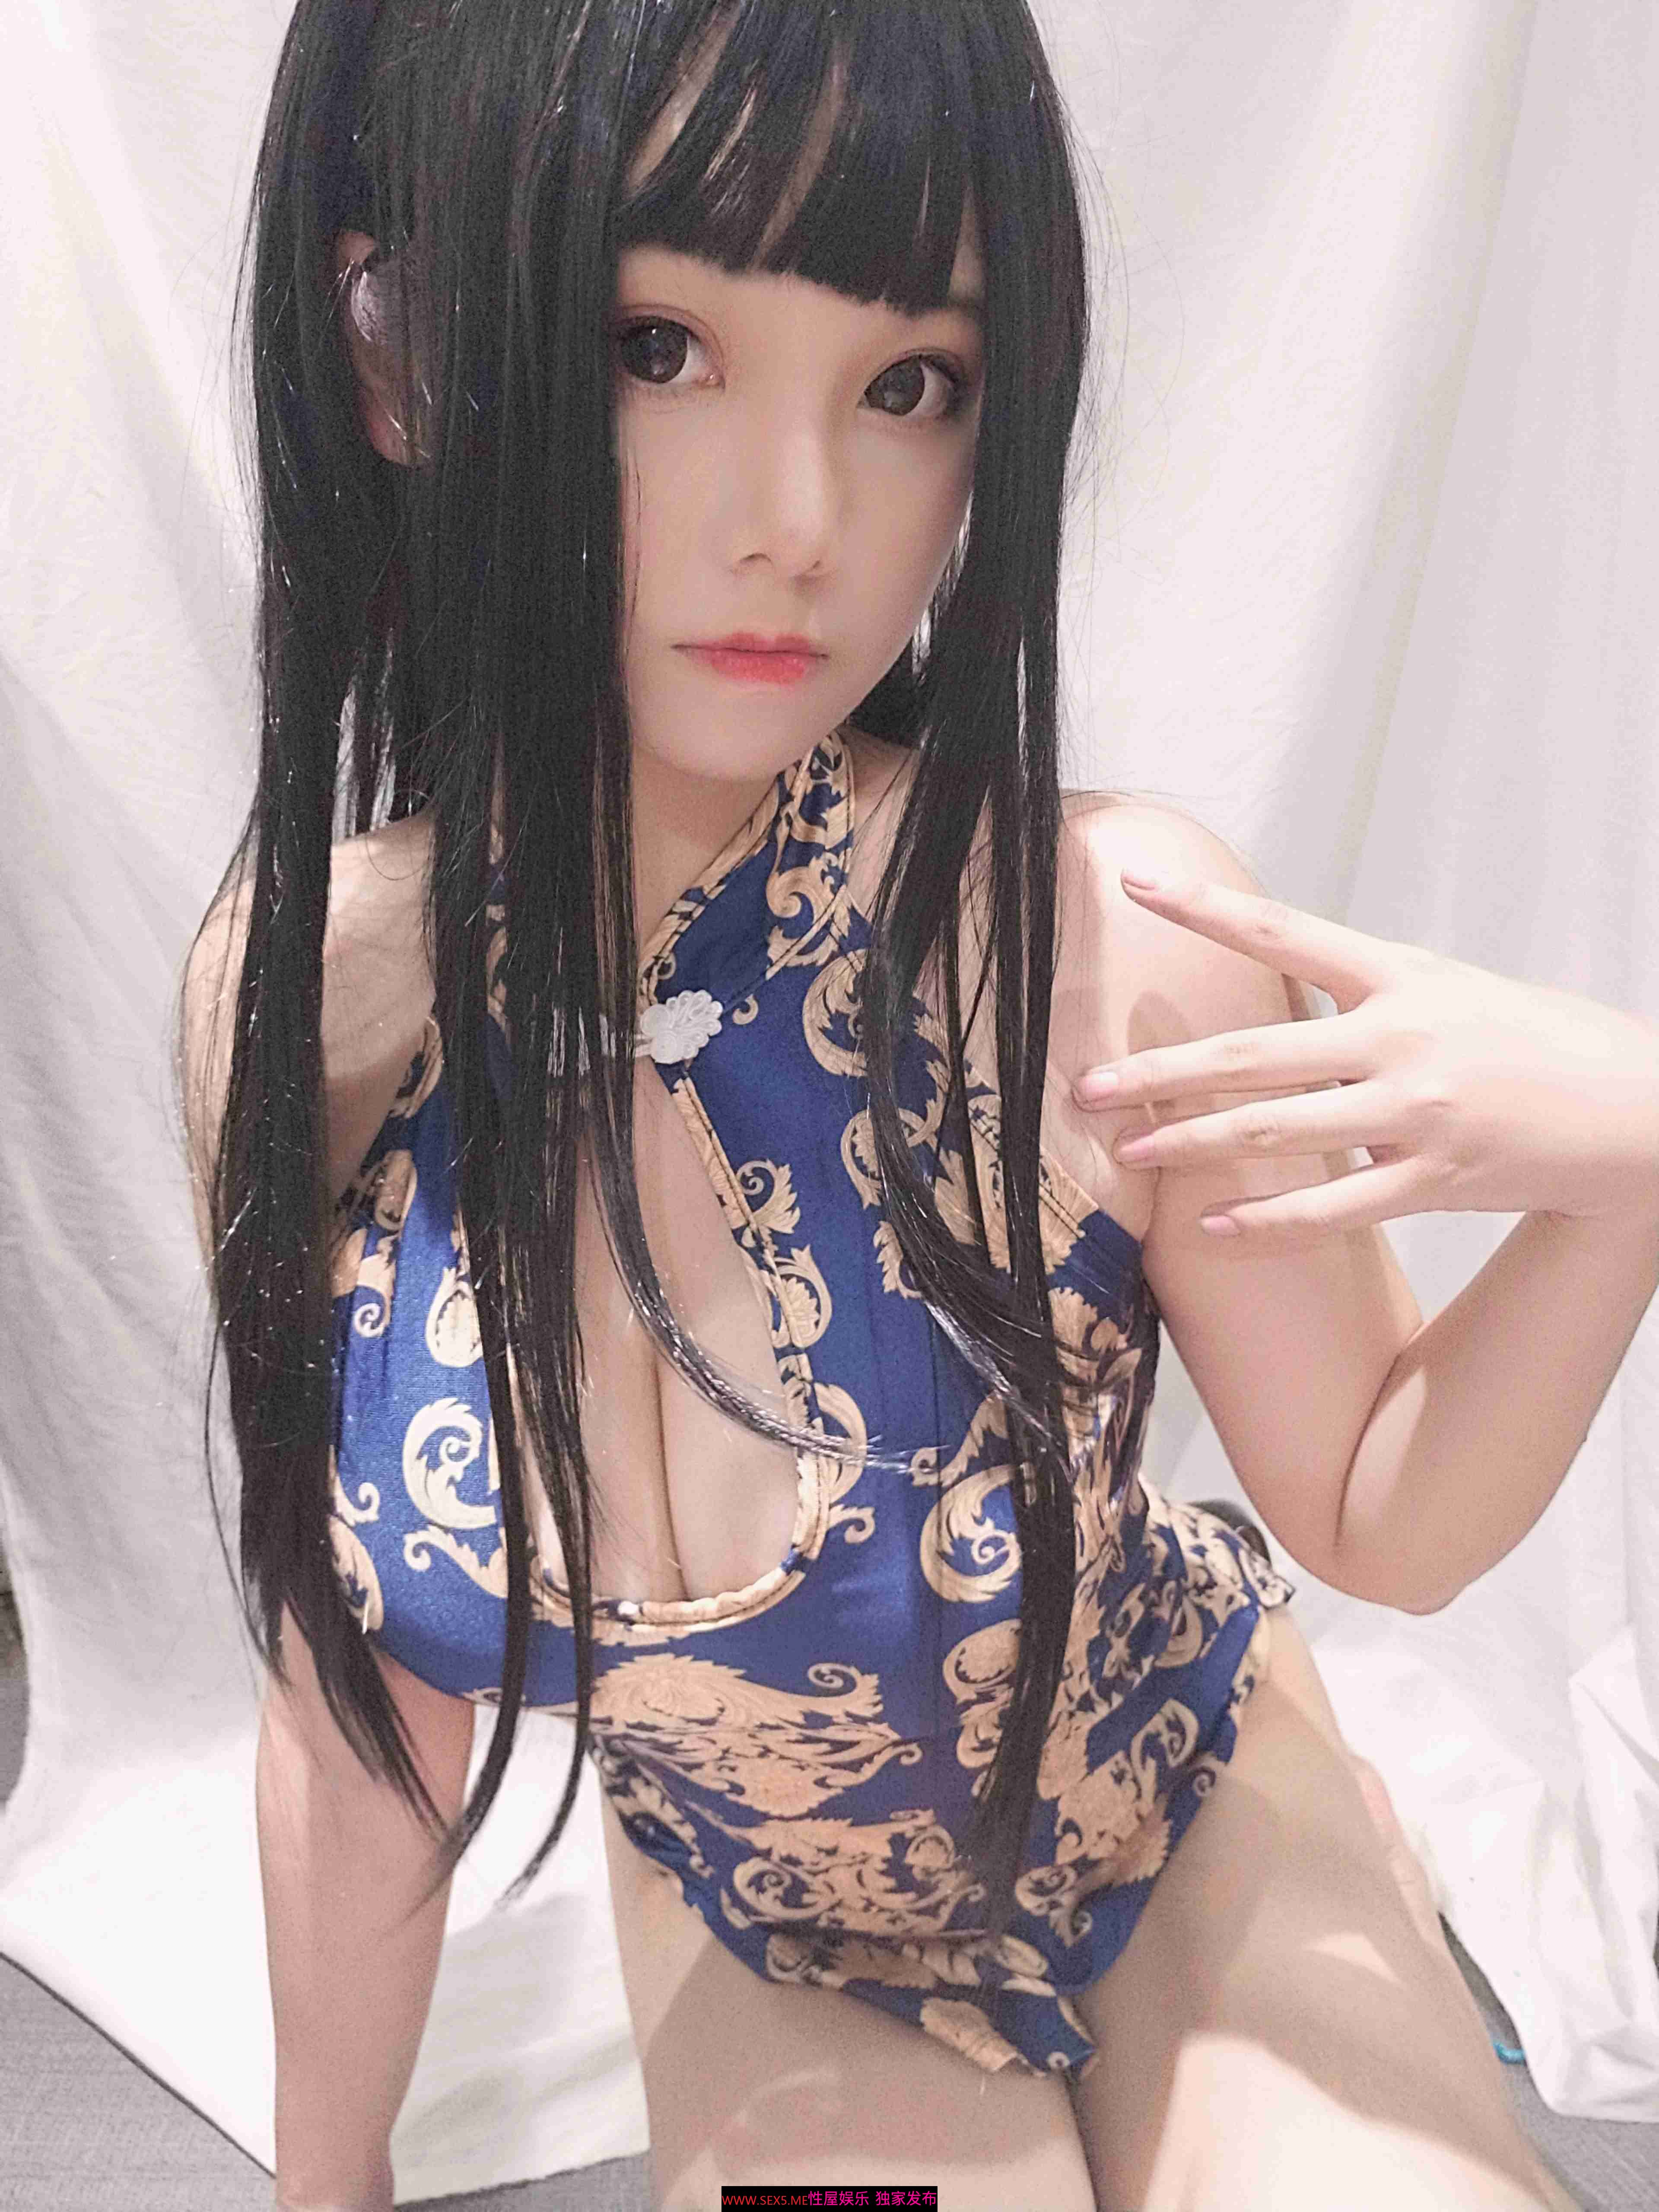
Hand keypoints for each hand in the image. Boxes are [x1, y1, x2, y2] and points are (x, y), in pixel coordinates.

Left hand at [1070, 870, 1658, 1241]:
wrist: (1634, 1108)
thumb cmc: (1529, 1040)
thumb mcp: (1448, 988)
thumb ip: (1362, 993)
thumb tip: (1279, 1003)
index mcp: (1404, 976)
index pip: (1284, 932)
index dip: (1205, 909)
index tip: (1136, 888)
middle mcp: (1403, 1039)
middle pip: (1255, 1051)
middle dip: (1164, 1071)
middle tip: (1089, 1086)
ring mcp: (1418, 1114)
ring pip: (1279, 1132)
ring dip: (1194, 1143)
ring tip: (1130, 1150)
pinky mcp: (1436, 1181)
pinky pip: (1332, 1209)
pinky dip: (1265, 1222)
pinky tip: (1212, 1226)